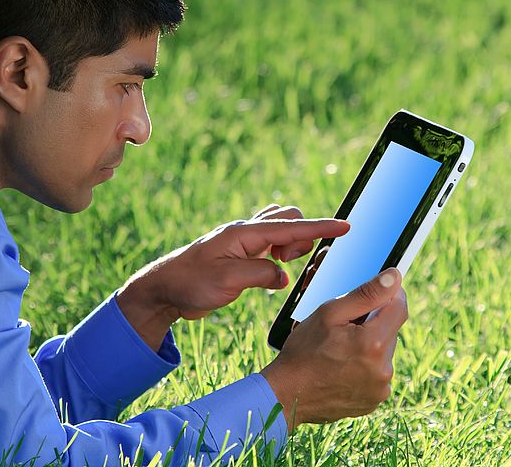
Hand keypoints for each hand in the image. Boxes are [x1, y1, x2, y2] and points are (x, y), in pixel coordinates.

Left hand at [116, 205, 349, 348]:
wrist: (164, 290)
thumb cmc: (190, 283)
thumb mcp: (227, 281)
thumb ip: (260, 274)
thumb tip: (283, 276)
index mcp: (244, 233)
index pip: (291, 226)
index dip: (321, 227)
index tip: (346, 227)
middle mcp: (246, 232)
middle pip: (289, 219)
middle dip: (302, 235)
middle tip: (290, 262)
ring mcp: (243, 242)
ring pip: (280, 229)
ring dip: (291, 244)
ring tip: (281, 267)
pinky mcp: (241, 255)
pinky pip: (271, 244)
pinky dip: (281, 253)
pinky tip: (273, 273)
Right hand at [260, 267, 407, 430]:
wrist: (287, 394)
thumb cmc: (304, 350)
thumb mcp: (329, 313)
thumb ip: (365, 294)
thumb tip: (394, 277)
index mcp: (374, 343)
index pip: (400, 307)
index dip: (390, 295)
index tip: (378, 291)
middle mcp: (384, 369)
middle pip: (391, 331)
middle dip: (374, 322)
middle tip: (346, 325)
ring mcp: (380, 388)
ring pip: (384, 353)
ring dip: (370, 344)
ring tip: (342, 348)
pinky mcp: (374, 401)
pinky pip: (377, 374)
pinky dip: (366, 366)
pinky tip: (344, 366)